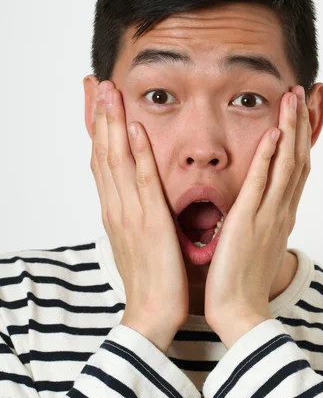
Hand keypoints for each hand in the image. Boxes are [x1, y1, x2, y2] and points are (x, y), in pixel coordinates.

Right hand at [91, 80, 188, 352]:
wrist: (152, 314)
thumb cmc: (151, 277)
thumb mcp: (139, 238)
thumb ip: (137, 212)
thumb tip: (138, 194)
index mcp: (115, 210)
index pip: (102, 161)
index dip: (98, 129)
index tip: (95, 101)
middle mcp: (116, 207)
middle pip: (102, 153)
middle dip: (99, 117)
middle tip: (96, 83)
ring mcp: (130, 214)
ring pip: (115, 161)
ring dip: (112, 124)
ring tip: (109, 92)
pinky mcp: (149, 223)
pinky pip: (141, 183)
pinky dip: (136, 154)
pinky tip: (134, 130)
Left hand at [204, 86, 310, 346]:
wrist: (239, 311)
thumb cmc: (242, 279)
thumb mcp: (255, 242)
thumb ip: (258, 218)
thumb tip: (255, 204)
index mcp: (280, 215)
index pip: (296, 168)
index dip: (301, 139)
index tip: (302, 113)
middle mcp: (281, 211)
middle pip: (298, 159)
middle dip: (301, 125)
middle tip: (303, 94)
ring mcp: (268, 215)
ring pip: (286, 164)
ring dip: (291, 129)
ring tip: (292, 99)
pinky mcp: (248, 221)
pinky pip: (262, 183)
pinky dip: (269, 156)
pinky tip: (273, 132)